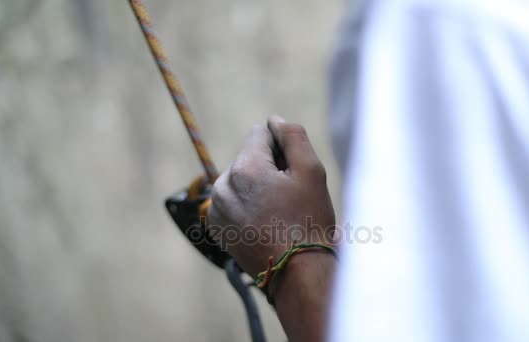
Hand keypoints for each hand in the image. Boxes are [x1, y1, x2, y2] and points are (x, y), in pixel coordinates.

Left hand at [207, 116, 335, 341]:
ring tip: (278, 212)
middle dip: (268, 168)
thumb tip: (274, 120)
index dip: (281, 148)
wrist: (296, 272)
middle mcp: (223, 186)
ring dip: (256, 187)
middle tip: (289, 196)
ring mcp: (217, 208)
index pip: (259, 134)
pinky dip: (246, 204)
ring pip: (239, 179)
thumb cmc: (308, 221)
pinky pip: (232, 200)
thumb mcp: (312, 171)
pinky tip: (265, 222)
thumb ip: (292, 136)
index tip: (293, 172)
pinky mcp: (216, 226)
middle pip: (248, 157)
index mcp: (245, 169)